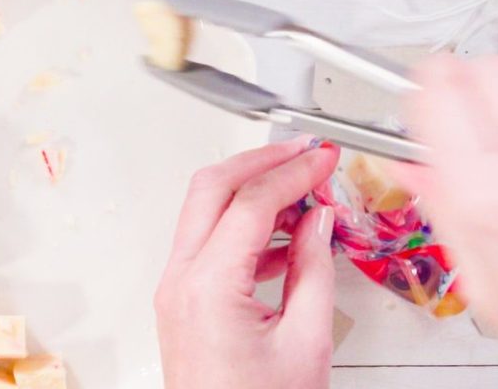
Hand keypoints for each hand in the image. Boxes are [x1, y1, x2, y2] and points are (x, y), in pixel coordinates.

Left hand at [155, 138, 341, 388]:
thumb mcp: (306, 344)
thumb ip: (314, 272)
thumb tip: (317, 221)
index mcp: (207, 288)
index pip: (249, 203)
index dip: (292, 171)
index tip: (322, 157)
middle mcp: (180, 281)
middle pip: (212, 188)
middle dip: (261, 161)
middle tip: (304, 153)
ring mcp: (175, 289)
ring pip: (204, 209)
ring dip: (250, 190)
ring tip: (302, 191)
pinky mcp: (181, 301)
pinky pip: (207, 241)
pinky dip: (243, 224)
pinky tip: (284, 233)